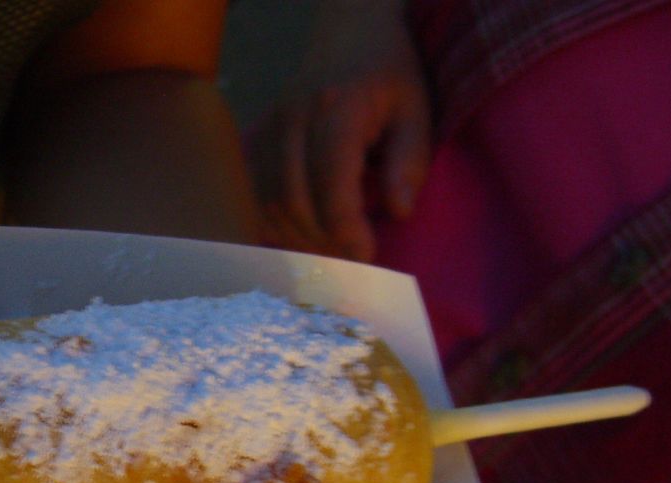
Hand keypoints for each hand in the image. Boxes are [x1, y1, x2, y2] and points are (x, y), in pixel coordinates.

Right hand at [248, 0, 430, 260]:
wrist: (347, 35)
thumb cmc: (387, 75)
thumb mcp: (417, 109)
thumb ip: (410, 160)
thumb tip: (398, 212)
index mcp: (335, 107)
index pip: (330, 182)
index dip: (346, 228)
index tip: (368, 255)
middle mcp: (291, 120)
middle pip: (294, 200)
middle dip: (323, 241)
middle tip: (352, 259)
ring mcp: (267, 131)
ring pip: (268, 204)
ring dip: (299, 238)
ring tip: (331, 251)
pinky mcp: (254, 142)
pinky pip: (253, 199)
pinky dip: (275, 226)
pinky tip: (302, 235)